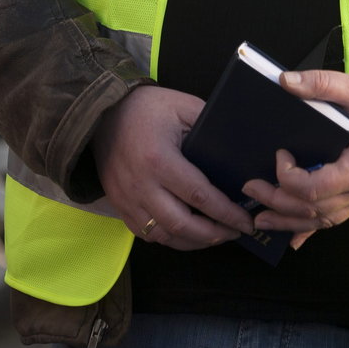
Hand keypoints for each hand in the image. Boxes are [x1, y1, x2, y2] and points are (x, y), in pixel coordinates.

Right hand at [91, 85, 254, 249]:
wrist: (103, 113)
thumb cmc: (147, 107)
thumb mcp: (183, 105)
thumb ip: (209, 125)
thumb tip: (235, 149)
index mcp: (160, 159)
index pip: (199, 195)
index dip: (225, 212)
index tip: (245, 220)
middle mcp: (142, 185)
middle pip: (181, 224)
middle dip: (213, 234)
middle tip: (235, 232)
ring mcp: (127, 199)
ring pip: (163, 235)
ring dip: (192, 242)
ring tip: (216, 236)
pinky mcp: (119, 206)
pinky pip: (145, 234)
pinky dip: (169, 239)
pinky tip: (187, 234)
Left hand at [242, 70, 348, 250]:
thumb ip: (322, 84)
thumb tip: (285, 81)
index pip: (316, 189)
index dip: (289, 178)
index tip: (279, 153)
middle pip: (313, 210)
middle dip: (278, 203)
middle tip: (251, 187)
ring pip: (322, 221)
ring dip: (289, 221)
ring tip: (259, 220)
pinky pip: (335, 218)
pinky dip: (312, 229)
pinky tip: (295, 238)